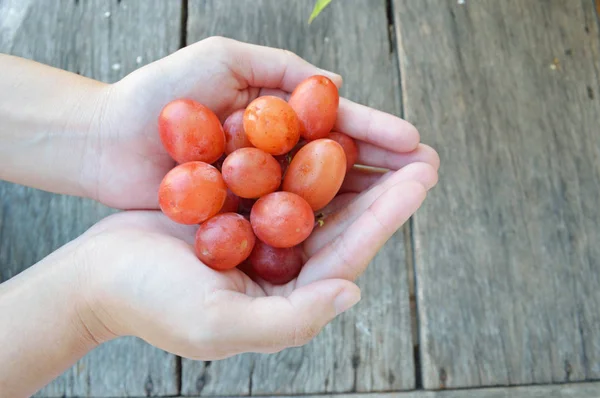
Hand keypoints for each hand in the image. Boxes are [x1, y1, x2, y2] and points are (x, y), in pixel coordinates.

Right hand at [77, 159, 436, 358]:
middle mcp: (282, 266)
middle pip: (343, 221)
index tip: (421, 178)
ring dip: (352, 166)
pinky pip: (280, 177)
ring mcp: (260, 236)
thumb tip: (352, 292)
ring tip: (387, 136)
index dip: (388, 215)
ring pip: (317, 196)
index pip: (349, 253)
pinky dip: (304, 154)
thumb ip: (291, 318)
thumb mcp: (220, 323)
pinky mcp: (239, 211)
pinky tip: (327, 129)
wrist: (95, 276)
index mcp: (287, 296)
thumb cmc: (151, 303)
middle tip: (422, 153)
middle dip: (384, 188)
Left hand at [91, 36, 438, 208]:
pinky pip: (285, 221)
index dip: (377, 133)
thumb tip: (337, 85)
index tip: (414, 144)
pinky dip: (317, 224)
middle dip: (383, 168)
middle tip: (427, 175)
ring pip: (320, 194)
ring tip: (404, 202)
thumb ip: (280, 68)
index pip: (338, 125)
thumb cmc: (157, 93)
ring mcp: (259, 188)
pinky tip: (351, 231)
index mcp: (276, 117)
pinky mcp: (239, 217)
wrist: (102, 139)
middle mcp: (274, 154)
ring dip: (362, 198)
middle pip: (338, 163)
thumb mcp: (224, 58)